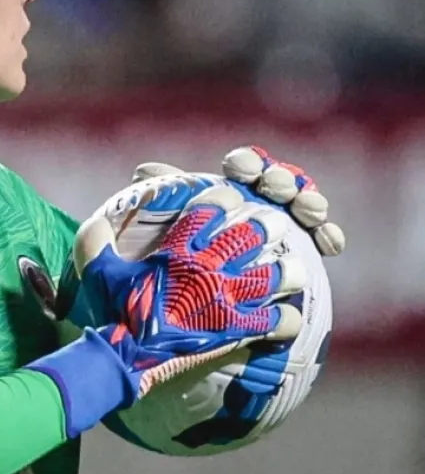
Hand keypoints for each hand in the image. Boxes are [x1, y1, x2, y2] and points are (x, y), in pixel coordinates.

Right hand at [75, 184, 302, 397]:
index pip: (208, 212)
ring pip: (272, 277)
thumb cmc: (116, 311)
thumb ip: (96, 241)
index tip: (232, 198)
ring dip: (286, 271)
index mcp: (178, 252)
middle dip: (265, 228)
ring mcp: (225, 300)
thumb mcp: (98, 271)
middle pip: (248, 238)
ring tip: (295, 268)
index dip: (224, 200)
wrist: (130, 356)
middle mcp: (207, 271)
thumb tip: (94, 221)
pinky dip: (286, 320)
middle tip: (274, 225)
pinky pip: (275, 322)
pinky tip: (290, 318)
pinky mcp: (235, 330)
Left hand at [133, 145, 345, 256]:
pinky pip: (322, 239)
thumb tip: (143, 170)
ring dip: (309, 202)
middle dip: (281, 180)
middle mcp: (258, 201)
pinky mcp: (300, 253)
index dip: (246, 163)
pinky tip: (329, 244)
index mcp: (227, 189)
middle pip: (278, 180)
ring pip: (304, 203)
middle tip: (277, 189)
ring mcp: (281, 227)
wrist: (185, 310)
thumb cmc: (170, 260)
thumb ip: (156, 198)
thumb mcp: (153, 229)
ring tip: (309, 211)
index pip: (243, 165)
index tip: (240, 173)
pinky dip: (329, 236)